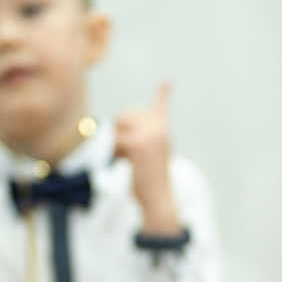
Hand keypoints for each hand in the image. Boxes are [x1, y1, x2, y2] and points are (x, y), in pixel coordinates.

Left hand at [113, 83, 179, 238]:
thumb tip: (114, 130)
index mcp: (162, 130)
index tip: (167, 83)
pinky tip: (124, 162)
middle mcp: (158, 128)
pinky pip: (115, 141)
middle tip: (124, 148)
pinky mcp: (138, 143)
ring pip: (119, 126)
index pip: (161, 108)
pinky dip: (114, 152)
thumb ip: (138, 139)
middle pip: (128, 113)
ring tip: (126, 157)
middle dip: (120, 128)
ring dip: (116, 142)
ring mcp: (149, 134)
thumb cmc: (150, 181)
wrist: (158, 198)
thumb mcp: (148, 156)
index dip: (163, 95)